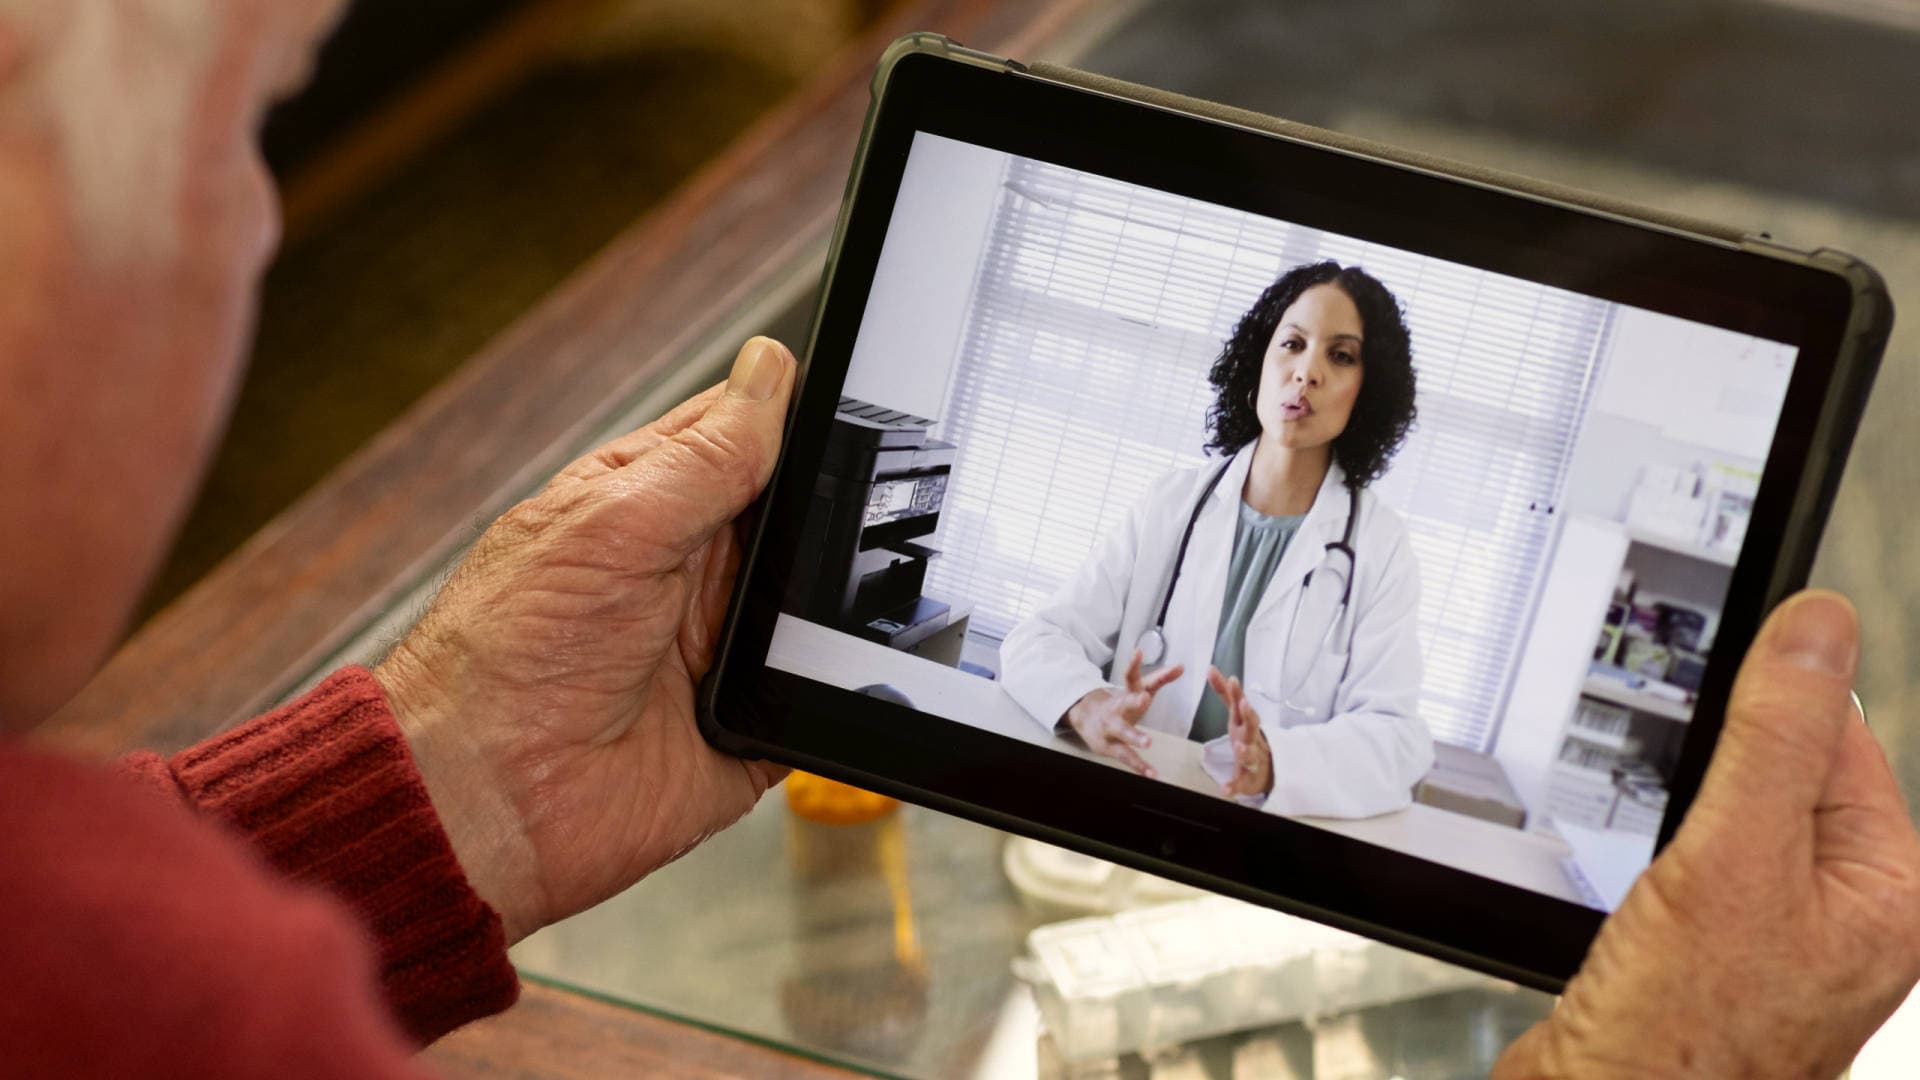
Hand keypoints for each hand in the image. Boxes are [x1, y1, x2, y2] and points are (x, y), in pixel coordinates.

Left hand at [372, 337, 796, 942]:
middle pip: (803, 514)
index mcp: (651, 503)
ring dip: (837, 599)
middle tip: (853, 514)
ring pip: (824, 598)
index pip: (747, 433)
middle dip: (835, 513)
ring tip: (833, 596)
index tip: (858, 398)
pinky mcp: (755, 721)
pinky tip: (841, 669)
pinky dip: (843, 681)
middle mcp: (694, 569)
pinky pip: (826, 689)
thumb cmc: (506, 657)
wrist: (489, 801)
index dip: (801, 414)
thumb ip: (703, 455)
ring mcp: (727, 645)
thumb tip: (768, 372)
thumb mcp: (610, 524)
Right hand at [1064, 649, 1182, 778]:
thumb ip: (1160, 679)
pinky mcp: (1109, 746)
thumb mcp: (1138, 689)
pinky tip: (1152, 774)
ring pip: (1123, 732)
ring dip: (1135, 737)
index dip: (1134, 664)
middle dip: (1134, 701)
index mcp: (1125, 693)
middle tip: (1144, 698)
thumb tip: (1182, 666)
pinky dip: (1140, 766)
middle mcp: (1116, 708)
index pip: (1130, 676)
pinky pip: (1126, 757)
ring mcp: (1110, 727)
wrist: (1086, 718)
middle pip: (1124, 703)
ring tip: (1148, 742)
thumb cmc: (1119, 704)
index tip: (1139, 651)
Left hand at [1207, 666, 1272, 797]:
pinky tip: (1226, 790)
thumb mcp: (1236, 714)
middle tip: (1244, 704)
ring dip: (1245, 750)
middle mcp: (1251, 739)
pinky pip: (1240, 783)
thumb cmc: (1247, 736)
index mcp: (1245, 723)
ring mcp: (1252, 759)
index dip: (1237, 693)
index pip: (1242, 705)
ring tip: (1240, 747)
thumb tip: (1211, 668)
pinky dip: (1234, 786)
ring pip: (1250, 754)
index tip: (1233, 680)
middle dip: (1249, 715)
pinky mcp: (1247, 779)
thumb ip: (1225, 693)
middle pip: (1252, 726)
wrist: (1267, 768)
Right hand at [1493, 591, 1919, 1078]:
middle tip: (1681, 844)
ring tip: (1661, 897)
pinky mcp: (1717, 956)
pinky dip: (1651, 869)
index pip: (1838, 737)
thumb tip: (1816, 625)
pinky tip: (1641, 911)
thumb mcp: (1733, 859)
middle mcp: (1847, 914)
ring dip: (1673, 832)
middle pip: (1775, 776)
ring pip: (1721, 823)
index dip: (1762, 719)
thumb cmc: (1683, 1038)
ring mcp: (1781, 939)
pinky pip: (1688, 869)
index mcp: (1891, 890)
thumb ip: (1776, 734)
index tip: (1707, 714)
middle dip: (1707, 785)